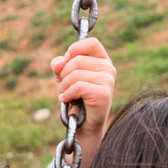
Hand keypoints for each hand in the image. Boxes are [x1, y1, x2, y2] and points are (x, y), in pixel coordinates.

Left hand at [52, 38, 116, 163]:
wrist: (83, 124)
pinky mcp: (103, 93)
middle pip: (78, 60)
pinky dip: (68, 93)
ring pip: (76, 73)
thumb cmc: (76, 98)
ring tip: (64, 95)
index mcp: (102, 61)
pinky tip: (66, 99)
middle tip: (63, 87)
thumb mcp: (65, 77)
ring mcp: (108, 80)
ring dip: (64, 85)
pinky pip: (78, 86)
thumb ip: (60, 65)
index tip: (66, 60)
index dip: (75, 49)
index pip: (91, 43)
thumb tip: (58, 62)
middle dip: (63, 74)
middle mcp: (108, 68)